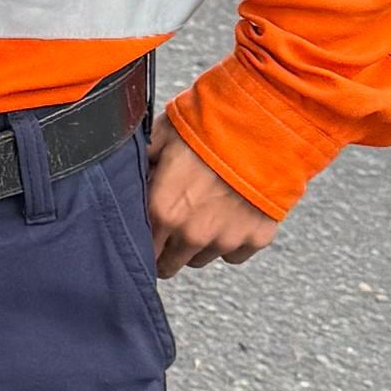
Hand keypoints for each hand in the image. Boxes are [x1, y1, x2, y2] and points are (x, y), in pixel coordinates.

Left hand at [145, 118, 279, 277]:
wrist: (262, 126)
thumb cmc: (208, 127)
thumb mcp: (161, 136)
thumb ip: (142, 164)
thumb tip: (128, 173)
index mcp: (163, 211)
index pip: (143, 250)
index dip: (145, 241)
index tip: (150, 233)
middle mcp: (192, 234)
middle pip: (170, 264)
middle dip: (168, 248)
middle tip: (176, 225)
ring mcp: (226, 239)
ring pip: (201, 259)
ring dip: (199, 244)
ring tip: (207, 212)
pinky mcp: (256, 239)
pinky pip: (235, 255)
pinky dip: (232, 240)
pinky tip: (233, 214)